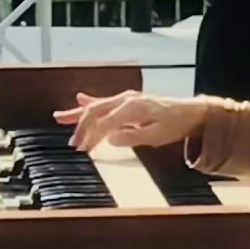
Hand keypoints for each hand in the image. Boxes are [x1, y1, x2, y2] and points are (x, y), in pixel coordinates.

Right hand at [52, 90, 208, 151]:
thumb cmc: (175, 124)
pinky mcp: (129, 100)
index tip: (82, 150)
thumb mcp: (156, 136)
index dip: (90, 137)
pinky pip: (106, 101)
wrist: (190, 112)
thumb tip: (110, 138)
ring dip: (79, 113)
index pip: (103, 123)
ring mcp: (127, 98)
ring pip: (97, 105)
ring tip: (59, 117)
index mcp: (132, 108)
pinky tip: (79, 99)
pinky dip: (91, 102)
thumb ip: (132, 137)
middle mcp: (127, 99)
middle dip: (81, 127)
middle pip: (96, 112)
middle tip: (73, 144)